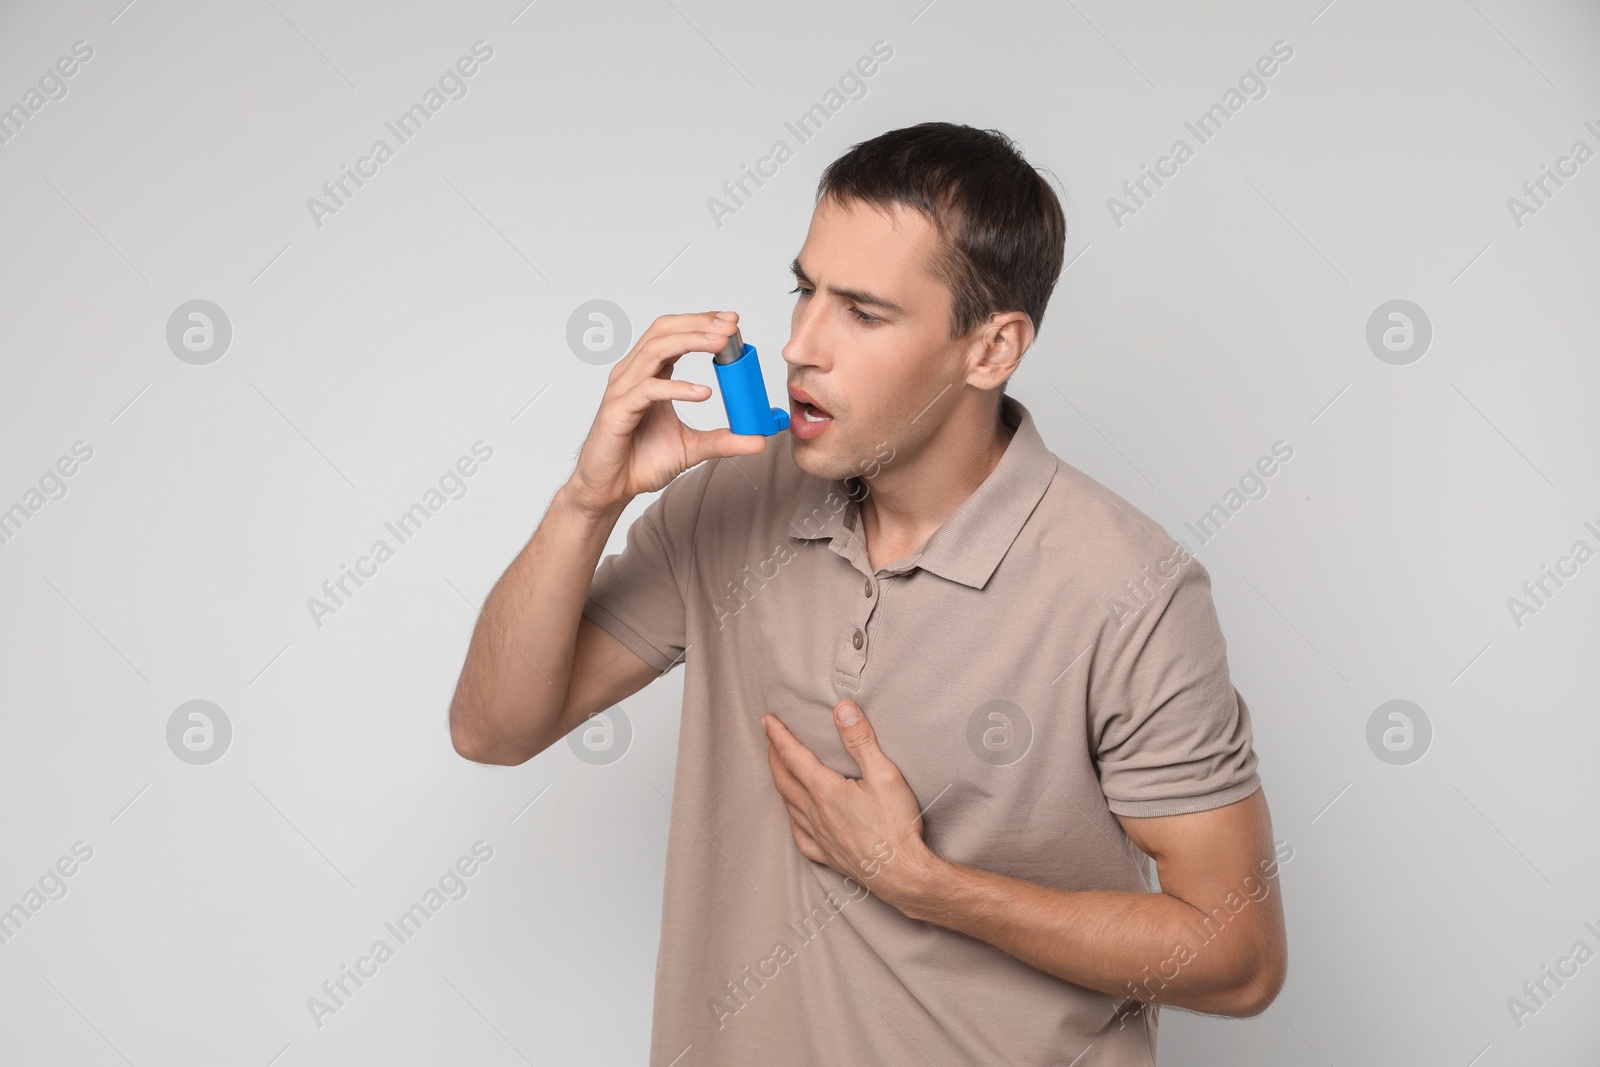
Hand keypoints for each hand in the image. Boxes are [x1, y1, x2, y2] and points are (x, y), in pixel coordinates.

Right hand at [567, 310, 767, 515]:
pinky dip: (678, 387)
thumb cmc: (640, 462)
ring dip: (691, 341)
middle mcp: (633, 375)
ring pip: (655, 350)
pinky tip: (703, 393)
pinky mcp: (617, 411)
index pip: (674, 334)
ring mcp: (623, 390)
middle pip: (664, 331)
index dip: (702, 323)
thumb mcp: (693, 448)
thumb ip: (723, 440)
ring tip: (721, 343)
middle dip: (698, 323)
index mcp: (649, 374)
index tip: (733, 323)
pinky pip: (648, 389)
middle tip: (731, 326)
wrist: (611, 489)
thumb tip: (758, 439)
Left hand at [761, 700, 940, 906]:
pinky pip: (801, 837)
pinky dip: (792, 821)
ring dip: (780, 784)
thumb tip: (842, 709)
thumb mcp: (884, 774)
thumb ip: (861, 740)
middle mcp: (816, 814)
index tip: (767, 721)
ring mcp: (820, 837)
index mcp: (825, 791)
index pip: (793, 756)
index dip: (778, 736)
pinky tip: (795, 820)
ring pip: (789, 806)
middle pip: (784, 780)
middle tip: (769, 740)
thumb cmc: (896, 825)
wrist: (903, 874)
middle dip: (774, 756)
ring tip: (778, 772)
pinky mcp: (829, 856)